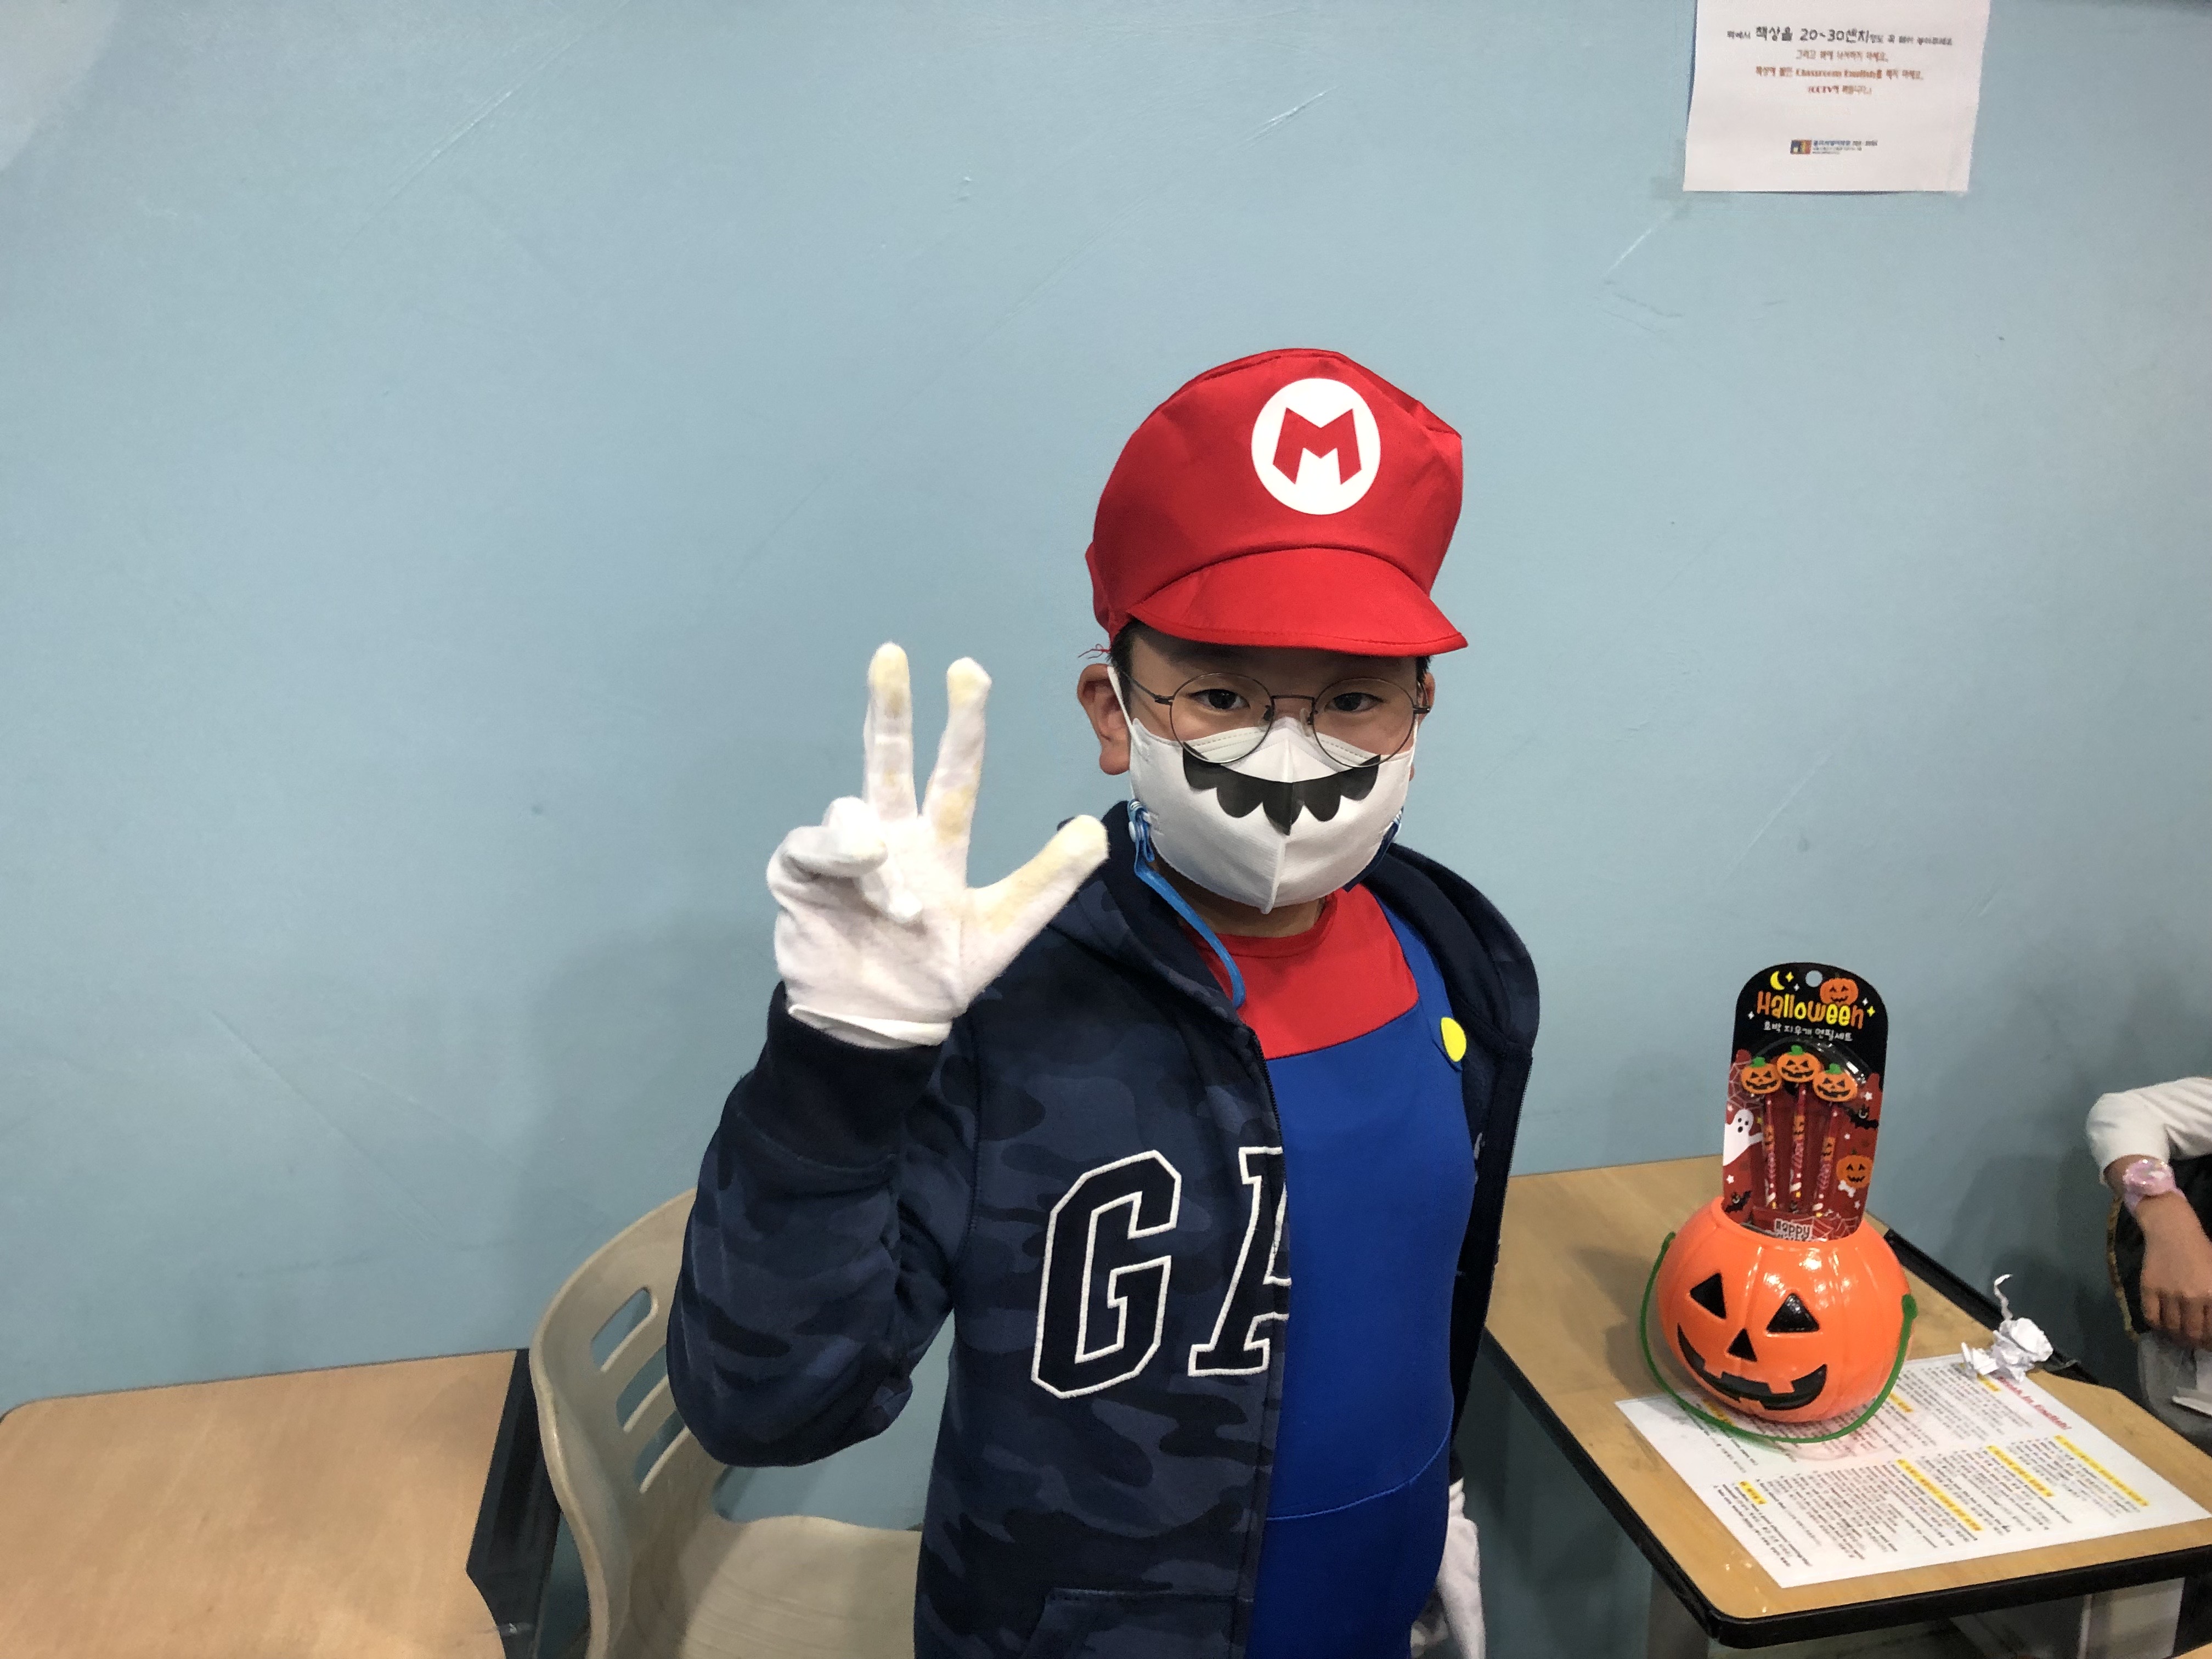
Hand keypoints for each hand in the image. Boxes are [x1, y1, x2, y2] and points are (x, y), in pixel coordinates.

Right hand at [768, 643, 1108, 1048]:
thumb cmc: (938, 972)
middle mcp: (890, 835)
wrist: (877, 1023)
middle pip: (888, 758)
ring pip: (854, 808)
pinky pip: (812, 845)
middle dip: (888, 706)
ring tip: (896, 908)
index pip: (953, 772)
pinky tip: (852, 883)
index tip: (966, 668)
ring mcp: (843, 853)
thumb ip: (1048, 882)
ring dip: (872, 849)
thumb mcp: (1003, 929)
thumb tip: (1097, 831)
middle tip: (891, 653)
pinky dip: (836, 855)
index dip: (961, 722)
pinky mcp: (801, 874)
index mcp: (937, 842)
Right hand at [2137, 1193, 2211, 1347]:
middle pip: (2193, 1333)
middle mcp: (2192, 1298)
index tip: (2208, 1345)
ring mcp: (2168, 1294)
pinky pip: (2151, 1317)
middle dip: (2195, 1343)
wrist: (2172, 1230)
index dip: (2210, 1343)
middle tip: (2195, 1342)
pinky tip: (2162, 1326)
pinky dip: (2157, 1327)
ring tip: (2179, 1337)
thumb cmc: (2202, 1251)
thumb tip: (2210, 1323)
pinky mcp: (2149, 1288)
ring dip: (2177, 1338)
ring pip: (2172, 1328)